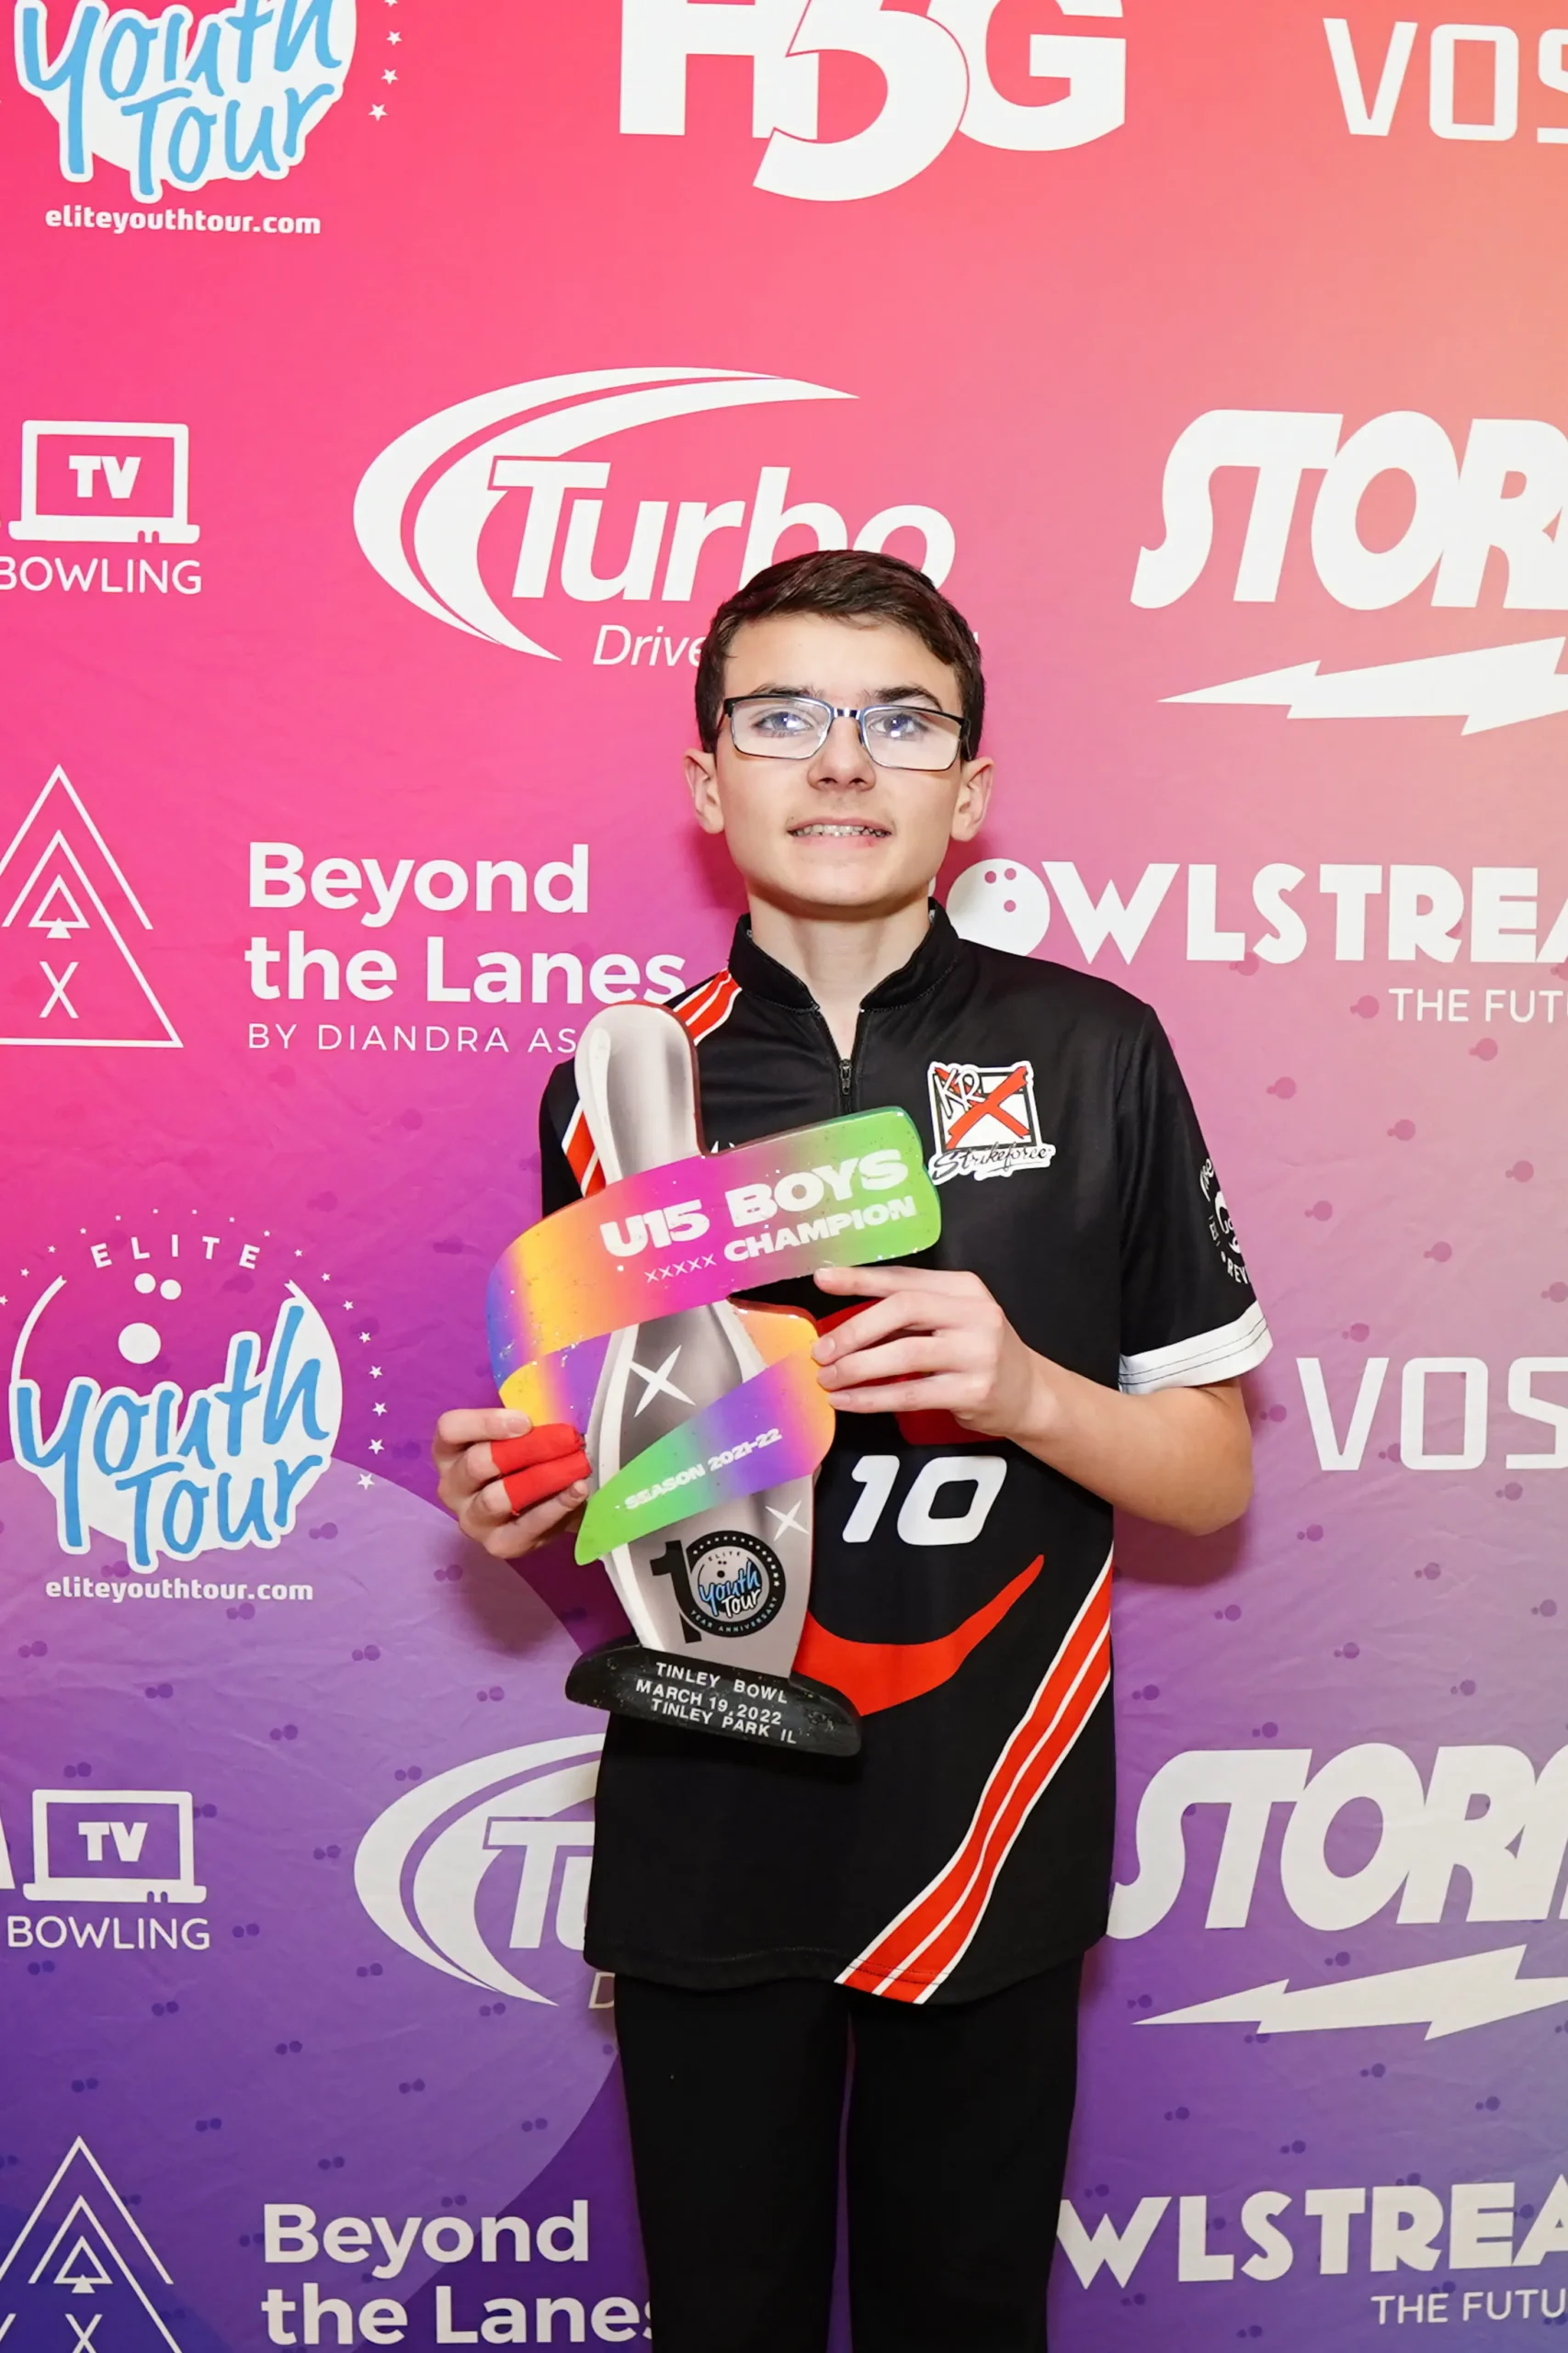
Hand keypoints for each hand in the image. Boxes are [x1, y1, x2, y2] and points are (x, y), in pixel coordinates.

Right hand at [432, 1408, 588, 1560]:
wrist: (546, 1503)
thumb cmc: (527, 1458)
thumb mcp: (521, 1434)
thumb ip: (527, 1420)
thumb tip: (553, 1406)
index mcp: (450, 1451)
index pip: (450, 1429)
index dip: (485, 1422)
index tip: (525, 1421)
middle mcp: (452, 1487)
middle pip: (476, 1464)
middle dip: (525, 1449)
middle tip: (564, 1439)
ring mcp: (472, 1519)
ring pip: (498, 1498)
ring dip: (541, 1479)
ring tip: (575, 1466)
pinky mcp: (498, 1545)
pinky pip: (525, 1527)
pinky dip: (555, 1507)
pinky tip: (578, 1491)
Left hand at [811, 1265, 1044, 1441]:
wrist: (1029, 1394)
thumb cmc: (978, 1353)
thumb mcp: (954, 1319)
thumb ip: (911, 1313)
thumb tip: (843, 1321)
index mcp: (964, 1287)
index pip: (904, 1278)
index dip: (860, 1279)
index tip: (822, 1280)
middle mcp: (975, 1314)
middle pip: (903, 1309)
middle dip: (854, 1330)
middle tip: (821, 1351)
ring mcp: (977, 1353)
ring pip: (904, 1354)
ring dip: (857, 1367)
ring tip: (827, 1379)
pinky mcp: (973, 1391)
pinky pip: (911, 1394)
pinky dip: (872, 1398)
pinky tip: (846, 1401)